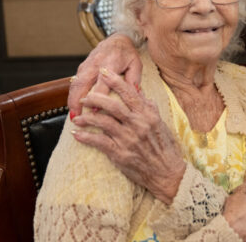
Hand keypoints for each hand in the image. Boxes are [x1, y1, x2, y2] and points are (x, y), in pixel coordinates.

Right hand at [68, 33, 142, 115]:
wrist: (117, 39)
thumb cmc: (128, 54)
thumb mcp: (136, 65)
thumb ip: (134, 80)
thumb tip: (133, 95)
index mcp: (110, 63)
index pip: (102, 82)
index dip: (97, 97)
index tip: (95, 111)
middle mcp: (95, 64)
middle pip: (82, 83)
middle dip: (77, 101)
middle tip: (77, 117)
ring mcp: (86, 65)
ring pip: (75, 83)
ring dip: (72, 99)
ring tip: (73, 115)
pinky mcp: (82, 67)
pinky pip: (75, 82)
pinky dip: (72, 95)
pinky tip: (73, 107)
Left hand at [72, 68, 185, 203]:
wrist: (167, 173)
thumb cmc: (165, 148)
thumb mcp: (160, 124)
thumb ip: (149, 107)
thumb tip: (140, 93)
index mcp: (147, 115)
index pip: (129, 93)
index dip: (115, 81)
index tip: (104, 72)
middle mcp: (137, 125)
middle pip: (112, 105)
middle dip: (95, 98)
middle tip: (84, 96)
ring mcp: (128, 139)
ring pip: (103, 122)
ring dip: (87, 118)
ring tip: (77, 117)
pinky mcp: (120, 154)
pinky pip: (99, 142)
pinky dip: (86, 138)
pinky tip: (77, 135)